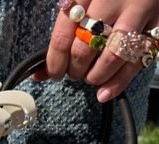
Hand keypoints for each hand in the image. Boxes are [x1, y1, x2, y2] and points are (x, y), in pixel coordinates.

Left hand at [34, 0, 158, 101]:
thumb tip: (38, 74)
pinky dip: (117, 84)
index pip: (62, 37)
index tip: (55, 74)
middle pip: (84, 49)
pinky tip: (105, 93)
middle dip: (75, 70)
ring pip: (111, 58)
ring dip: (95, 77)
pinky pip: (136, 63)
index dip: (54, 64)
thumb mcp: (80, 5)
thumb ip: (61, 37)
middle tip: (76, 73)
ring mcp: (137, 11)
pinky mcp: (157, 25)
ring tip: (91, 78)